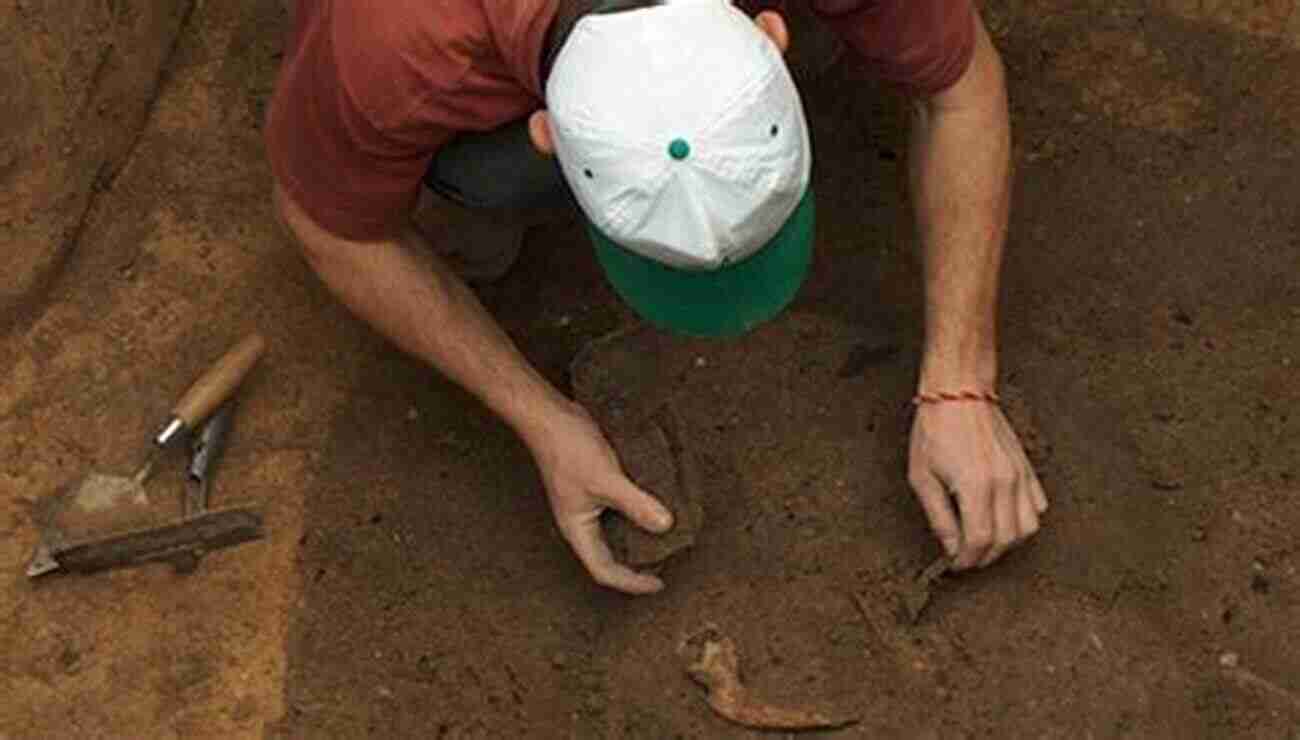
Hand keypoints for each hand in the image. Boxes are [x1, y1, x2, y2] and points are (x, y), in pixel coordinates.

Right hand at [527, 400, 674, 593]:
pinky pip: (619, 509)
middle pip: (610, 556)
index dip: (632, 583)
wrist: (550, 415)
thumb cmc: (569, 449)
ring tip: (666, 538)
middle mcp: (581, 522)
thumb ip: (636, 504)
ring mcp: (587, 504)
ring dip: (639, 538)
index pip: (604, 571)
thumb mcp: (607, 480)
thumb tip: (666, 526)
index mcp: (577, 530)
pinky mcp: (595, 486)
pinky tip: (656, 505)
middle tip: (667, 563)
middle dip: (637, 564)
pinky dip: (637, 513)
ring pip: (616, 532)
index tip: (660, 583)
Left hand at [907, 401, 1047, 569]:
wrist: (958, 393)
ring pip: (1028, 528)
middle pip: (1005, 540)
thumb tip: (950, 548)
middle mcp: (1004, 483)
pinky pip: (1038, 505)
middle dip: (985, 556)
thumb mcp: (922, 477)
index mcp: (975, 486)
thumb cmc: (935, 430)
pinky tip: (1003, 518)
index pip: (979, 541)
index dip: (967, 560)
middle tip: (966, 557)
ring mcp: (1020, 475)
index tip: (955, 565)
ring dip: (1007, 543)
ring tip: (984, 541)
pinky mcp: (1026, 467)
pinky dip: (1024, 521)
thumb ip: (939, 517)